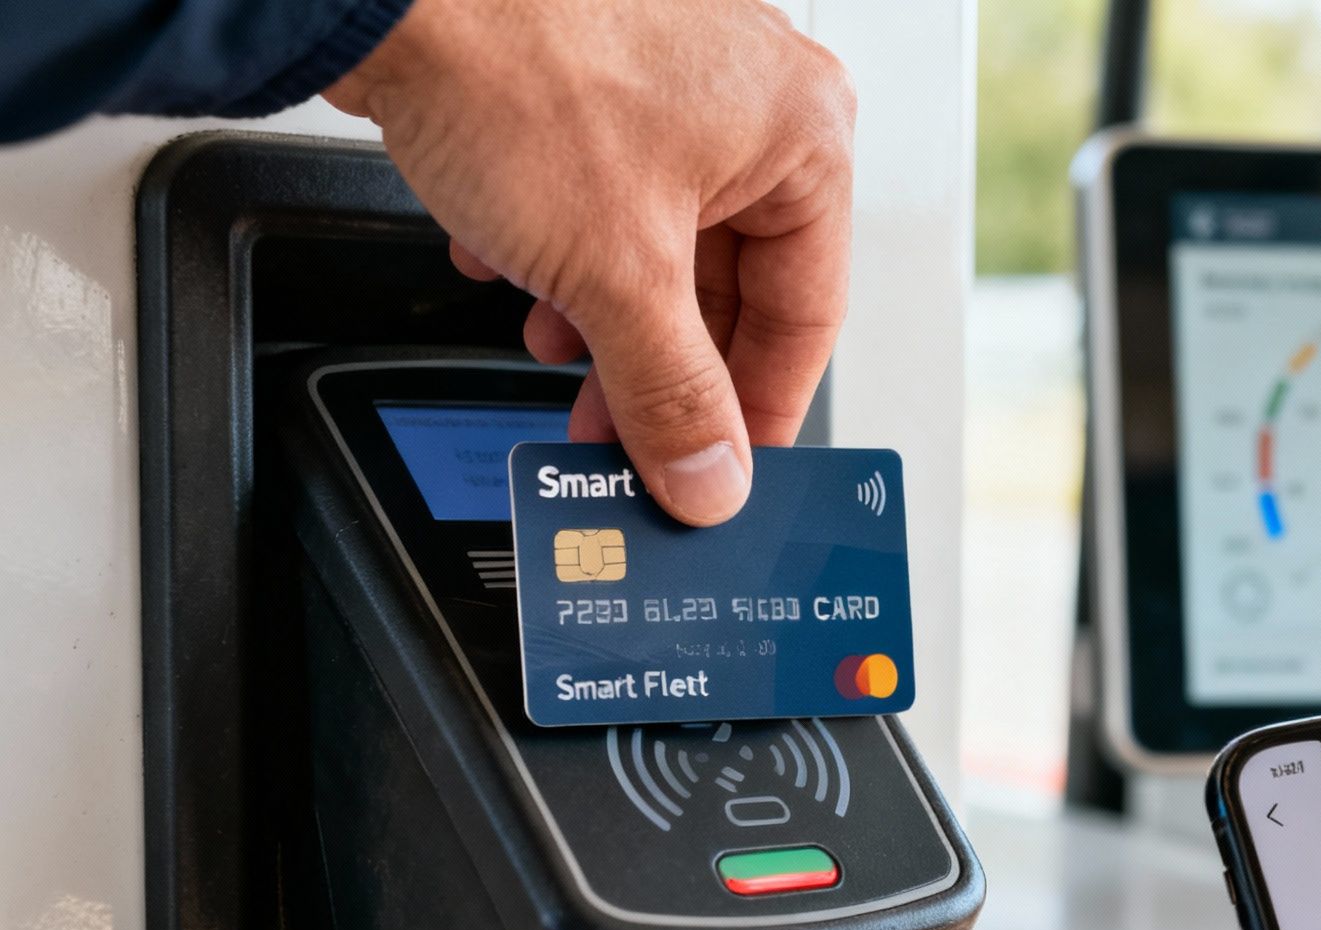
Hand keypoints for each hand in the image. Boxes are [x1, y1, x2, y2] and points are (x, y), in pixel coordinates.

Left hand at [326, 0, 852, 523]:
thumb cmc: (514, 61)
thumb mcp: (615, 273)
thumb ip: (672, 395)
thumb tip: (710, 477)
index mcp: (805, 134)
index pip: (806, 316)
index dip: (758, 413)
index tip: (719, 474)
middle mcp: (752, 99)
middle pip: (729, 286)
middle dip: (658, 367)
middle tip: (622, 438)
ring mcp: (671, 81)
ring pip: (660, 246)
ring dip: (600, 315)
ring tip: (551, 344)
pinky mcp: (595, 77)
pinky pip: (604, 198)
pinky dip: (560, 248)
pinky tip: (514, 267)